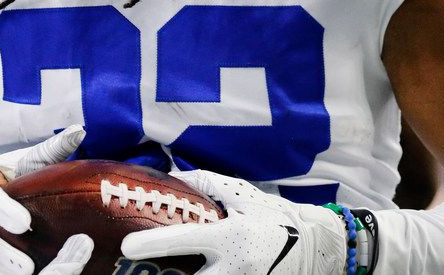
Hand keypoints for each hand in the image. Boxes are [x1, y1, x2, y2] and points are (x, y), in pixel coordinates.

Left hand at [121, 170, 346, 274]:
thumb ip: (205, 184)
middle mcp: (238, 266)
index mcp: (233, 235)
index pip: (186, 240)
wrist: (316, 246)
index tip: (127, 247)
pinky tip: (191, 272)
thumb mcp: (242, 193)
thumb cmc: (274, 214)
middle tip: (136, 273)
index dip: (154, 244)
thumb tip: (172, 177)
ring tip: (159, 274)